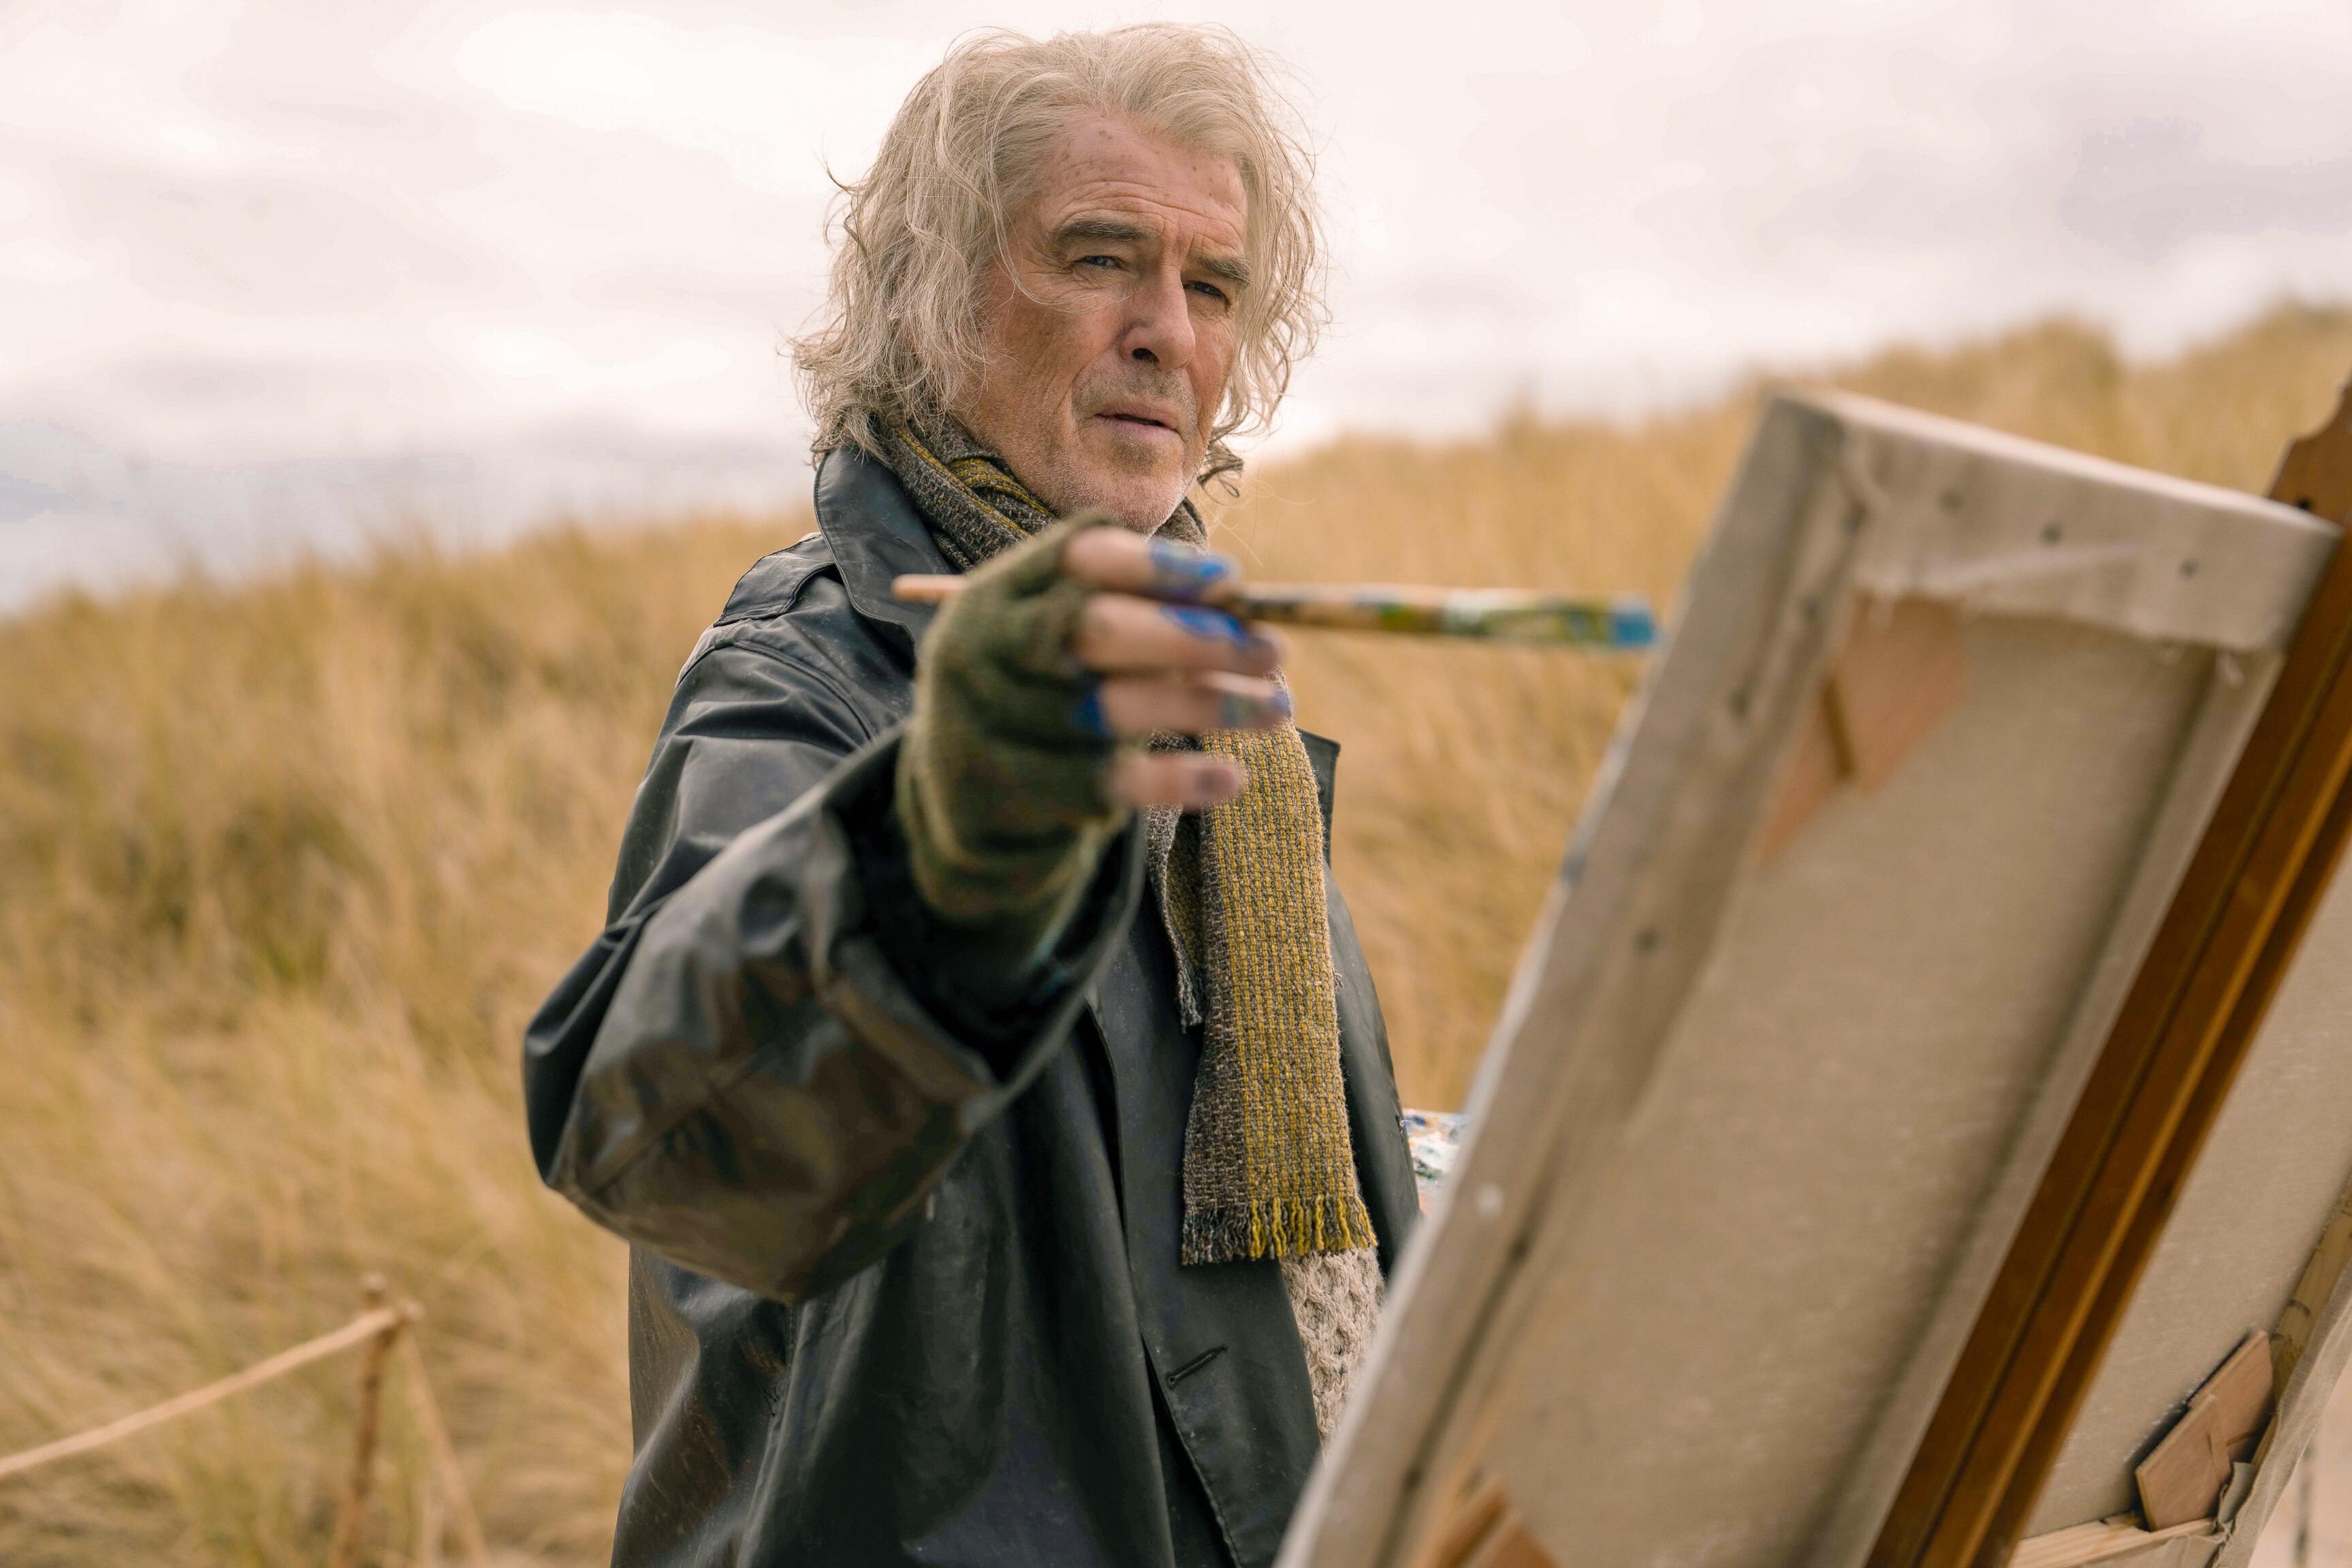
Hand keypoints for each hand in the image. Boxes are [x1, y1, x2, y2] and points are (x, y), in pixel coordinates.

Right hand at [894, 514, 1281, 946]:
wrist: (968, 800)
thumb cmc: (1045, 692)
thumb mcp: (1065, 636)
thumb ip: (1135, 610)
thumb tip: (1242, 601)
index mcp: (997, 593)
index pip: (1079, 558)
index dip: (1159, 566)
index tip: (1233, 582)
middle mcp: (984, 649)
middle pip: (1096, 630)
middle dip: (1194, 637)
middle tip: (1274, 650)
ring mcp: (994, 723)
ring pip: (1115, 708)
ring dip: (1210, 704)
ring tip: (1279, 707)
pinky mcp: (1017, 791)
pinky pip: (1112, 783)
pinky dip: (1179, 778)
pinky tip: (1230, 777)